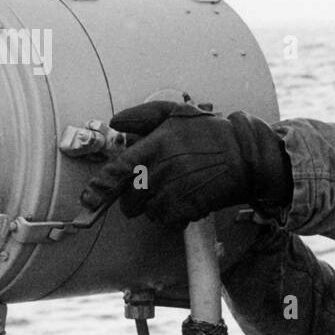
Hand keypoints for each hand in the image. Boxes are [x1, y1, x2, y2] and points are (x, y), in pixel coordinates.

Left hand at [80, 101, 292, 228]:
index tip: (89, 201)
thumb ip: (144, 115)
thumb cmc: (211, 132)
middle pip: (130, 198)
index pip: (117, 170)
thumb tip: (117, 122)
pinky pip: (168, 221)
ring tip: (175, 193)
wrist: (246, 155)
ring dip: (157, 207)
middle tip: (151, 191)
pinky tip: (186, 202)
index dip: (100, 188)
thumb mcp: (177, 113)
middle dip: (134, 199)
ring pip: (149, 212)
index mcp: (154, 145)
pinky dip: (173, 217)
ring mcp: (173, 191)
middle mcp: (160, 169)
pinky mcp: (187, 207)